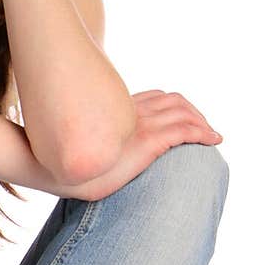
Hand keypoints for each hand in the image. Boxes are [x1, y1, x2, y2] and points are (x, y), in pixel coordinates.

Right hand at [58, 90, 223, 201]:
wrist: (51, 167)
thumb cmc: (58, 164)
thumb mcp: (81, 148)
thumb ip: (94, 144)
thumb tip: (92, 157)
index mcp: (114, 111)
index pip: (153, 97)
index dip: (173, 106)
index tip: (182, 118)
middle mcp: (130, 112)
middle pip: (173, 100)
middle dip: (192, 112)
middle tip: (203, 129)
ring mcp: (140, 124)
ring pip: (183, 112)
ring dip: (201, 122)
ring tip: (211, 136)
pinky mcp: (146, 141)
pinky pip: (185, 131)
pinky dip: (203, 133)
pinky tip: (213, 140)